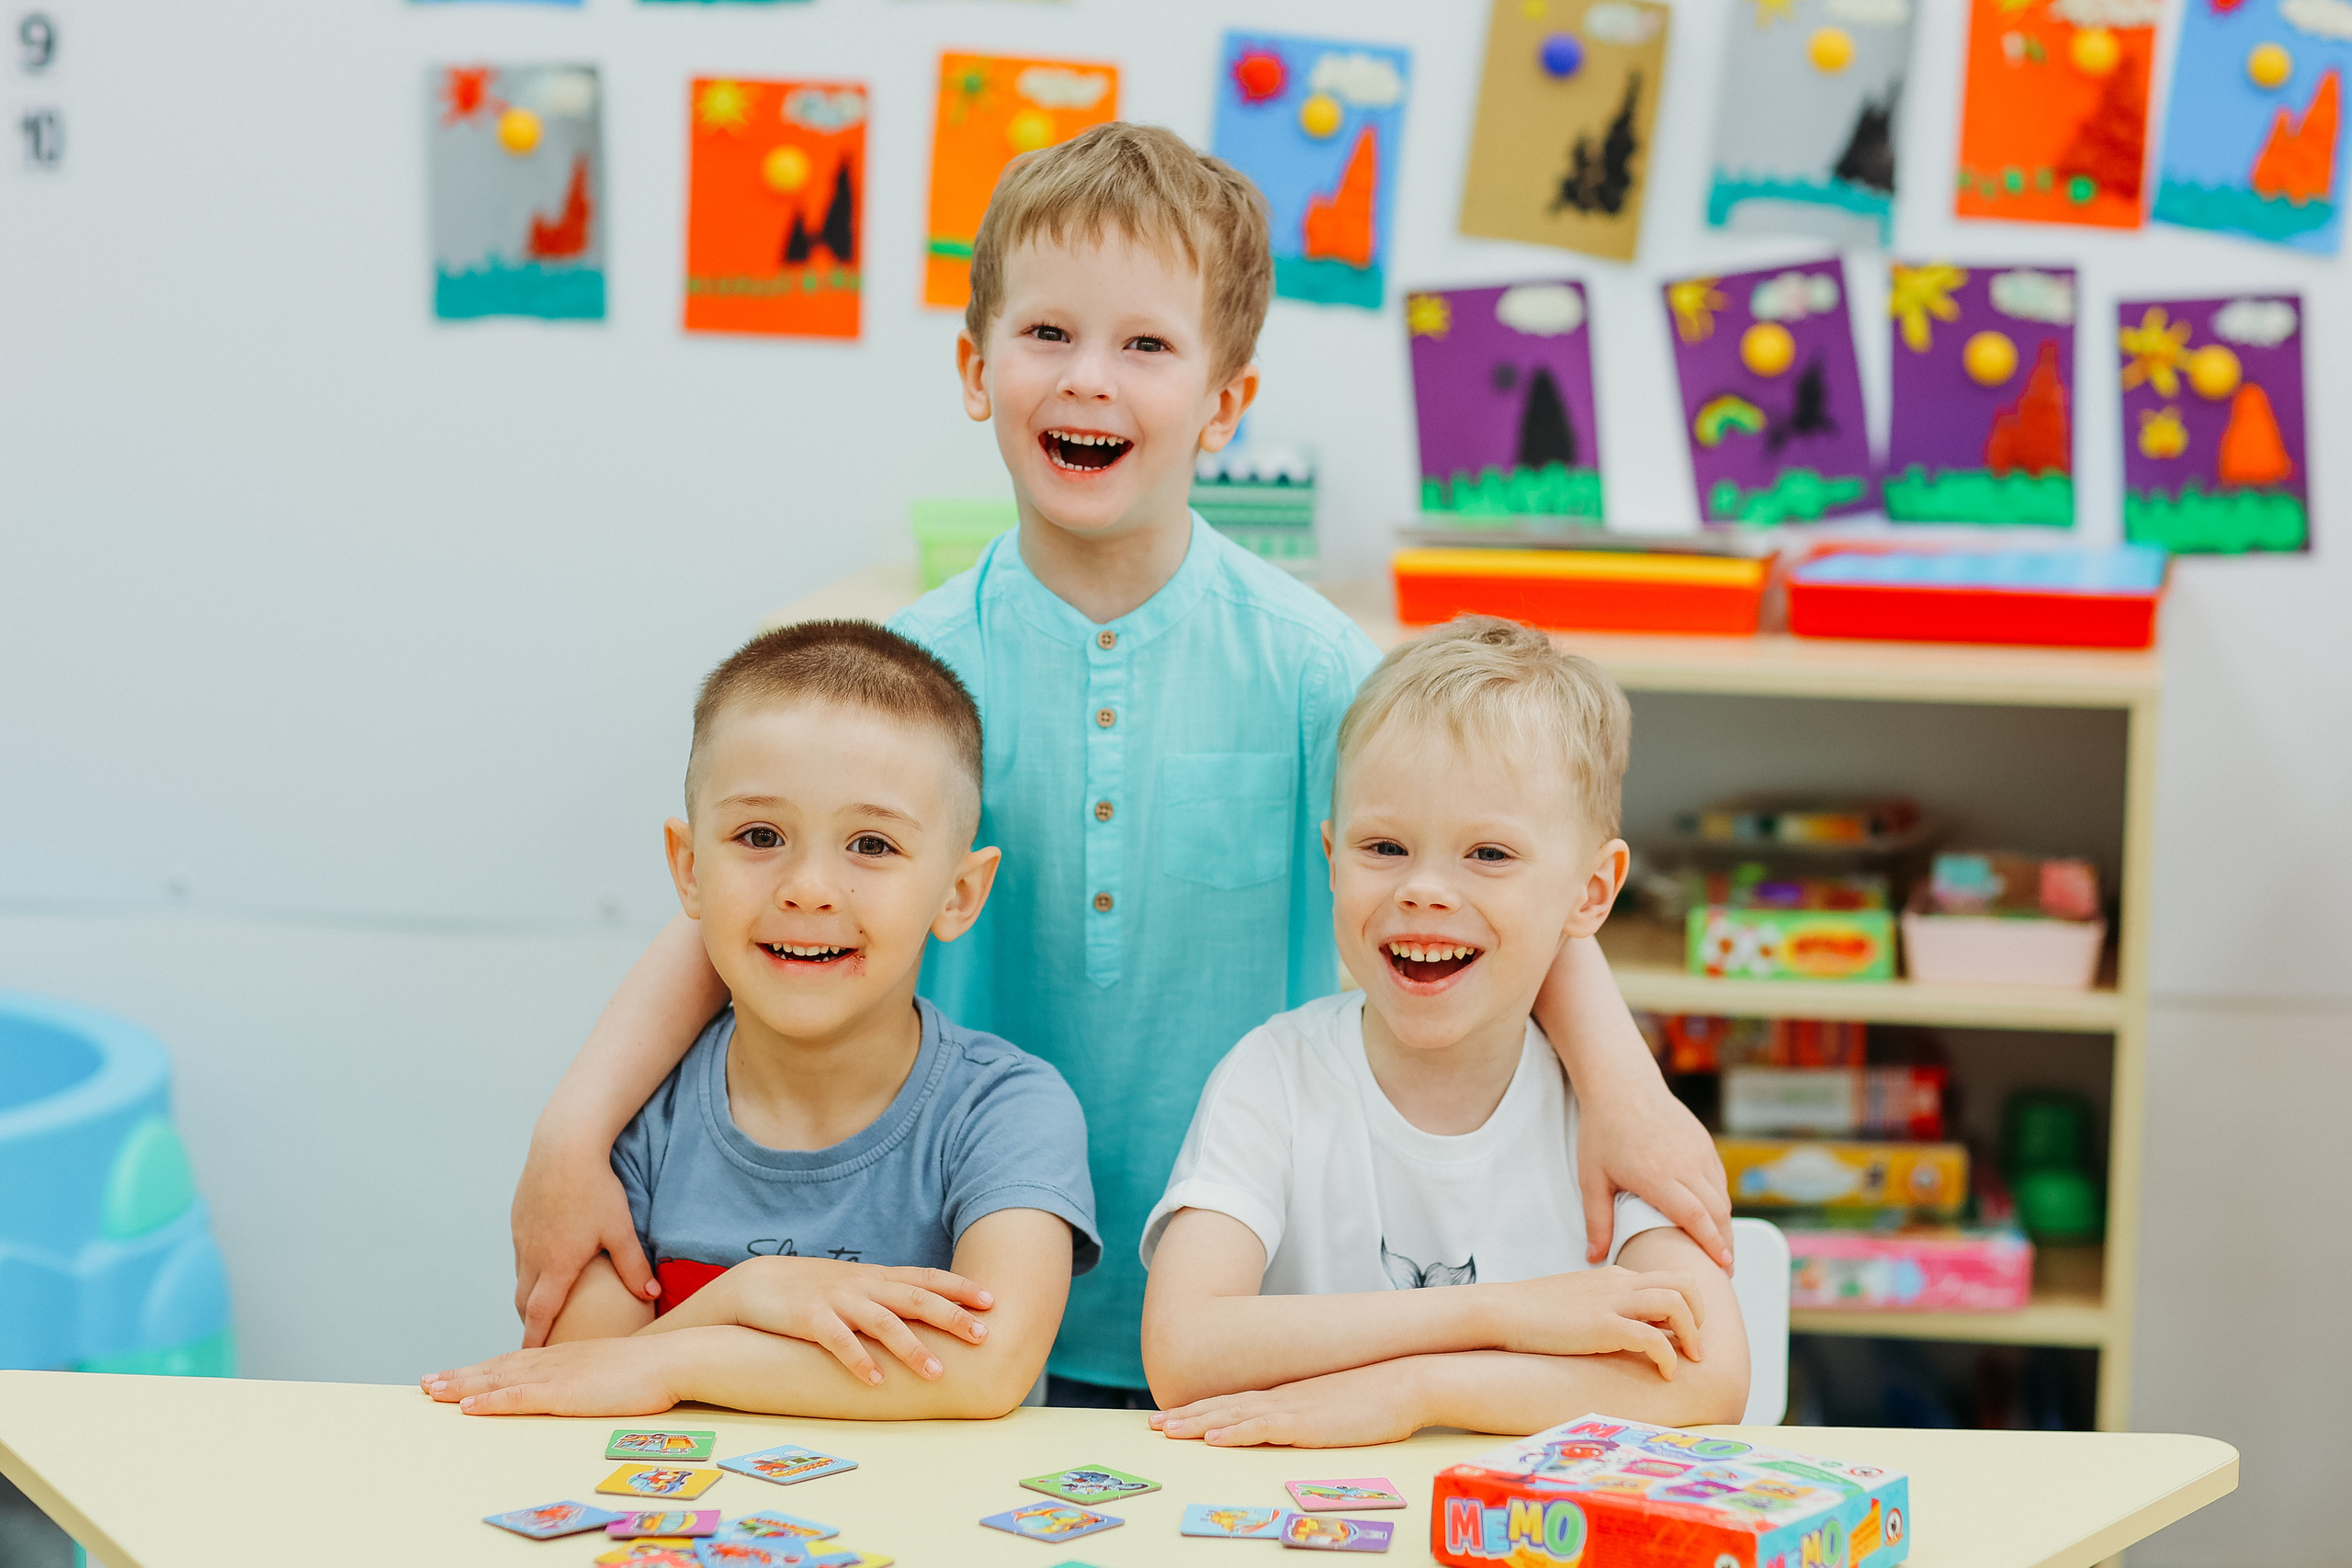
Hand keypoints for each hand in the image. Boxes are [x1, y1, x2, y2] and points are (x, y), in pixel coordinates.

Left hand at [422, 1336, 687, 1416]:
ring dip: (461, 1385)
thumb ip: (593, 1372)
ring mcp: (556, 1376)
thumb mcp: (614, 1366)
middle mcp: (553, 1361)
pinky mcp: (564, 1392)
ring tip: (432, 1390)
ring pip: (497, 1380)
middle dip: (459, 1375)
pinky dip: (489, 1400)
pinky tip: (467, 1405)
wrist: (673, 1358)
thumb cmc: (652, 1367)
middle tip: (426, 1382)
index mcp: (565, 1356)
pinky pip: (518, 1397)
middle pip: (496, 1368)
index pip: (513, 1362)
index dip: (482, 1367)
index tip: (456, 1372)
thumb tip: (588, 1382)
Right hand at [512, 1136, 658, 1347]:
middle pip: (523, 1301)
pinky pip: (521, 1251)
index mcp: (556, 1266)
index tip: (530, 1360)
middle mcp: (532, 1255)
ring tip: (543, 1304)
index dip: (534, 1341)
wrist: (563, 1145)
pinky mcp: (517, 1217)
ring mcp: (521, 1236)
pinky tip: (546, 1259)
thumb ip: (634, 1267)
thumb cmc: (595, 1187)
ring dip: (529, 1293)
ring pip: (520, 1276)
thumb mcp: (620, 1230)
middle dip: (530, 1322)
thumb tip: (652, 1295)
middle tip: (540, 1338)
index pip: (540, 1316)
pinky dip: (529, 1266)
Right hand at [699, 1256, 994, 1385]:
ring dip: (911, 1347)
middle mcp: (863, 1285)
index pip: (926, 1278)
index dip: (959, 1287)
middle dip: (951, 1316)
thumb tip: (929, 1314)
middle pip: (914, 1298)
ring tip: (937, 1372)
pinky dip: (858, 1360)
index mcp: (877, 1277)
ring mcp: (837, 1300)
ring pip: (882, 1322)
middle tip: (983, 1335)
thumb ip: (888, 1297)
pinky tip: (875, 1380)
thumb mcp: (856, 1287)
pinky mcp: (809, 1319)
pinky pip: (838, 1341)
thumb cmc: (813, 1290)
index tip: (992, 1299)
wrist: (756, 1283)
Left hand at [1151, 1362, 1430, 1447]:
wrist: (1407, 1381)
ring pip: (1233, 1417)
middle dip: (1186, 1416)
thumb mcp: (1336, 1406)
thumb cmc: (1379, 1397)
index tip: (1175, 1415)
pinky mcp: (1307, 1423)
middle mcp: (1283, 1398)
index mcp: (1288, 1396)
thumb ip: (1313, 1412)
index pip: (1235, 1403)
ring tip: (1166, 1430)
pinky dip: (1234, 1433)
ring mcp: (1293, 1409)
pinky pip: (1262, 1428)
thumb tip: (1302, 1424)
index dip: (1203, 1410)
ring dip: (1197, 1424)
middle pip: (1223, 1407)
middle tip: (1153, 1424)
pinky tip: (1213, 1438)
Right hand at [1482, 1266, 1703, 1378]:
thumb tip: (1623, 1328)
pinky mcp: (1602, 1326)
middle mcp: (1619, 1283)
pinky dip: (1667, 1357)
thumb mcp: (1578, 1299)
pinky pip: (1652, 1337)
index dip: (1686, 1308)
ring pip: (1675, 1303)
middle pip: (1684, 1283)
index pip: (1667, 1281)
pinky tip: (1664, 1373)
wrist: (1502, 1310)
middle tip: (1695, 1346)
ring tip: (1687, 1359)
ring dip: (1691, 1333)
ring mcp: (1611, 1302)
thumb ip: (1604, 1305)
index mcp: (1615, 1277)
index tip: (1683, 1334)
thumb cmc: (1533, 1312)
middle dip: (1699, 1315)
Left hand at [1576, 1075, 1732, 1270]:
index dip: (1712, 1244)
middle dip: (1725, 1242)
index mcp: (1657, 1176)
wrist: (1622, 1086)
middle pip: (1717, 1211)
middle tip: (1725, 1268)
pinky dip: (1720, 1200)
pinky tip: (1713, 1215)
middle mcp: (1684, 1164)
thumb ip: (1597, 1221)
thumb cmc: (1603, 1131)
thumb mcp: (1592, 1178)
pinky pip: (1718, 1178)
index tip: (1723, 1265)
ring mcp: (1698, 1151)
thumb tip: (1594, 1258)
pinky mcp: (1703, 1141)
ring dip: (1724, 1223)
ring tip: (1721, 1247)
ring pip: (1721, 1195)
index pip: (1696, 1217)